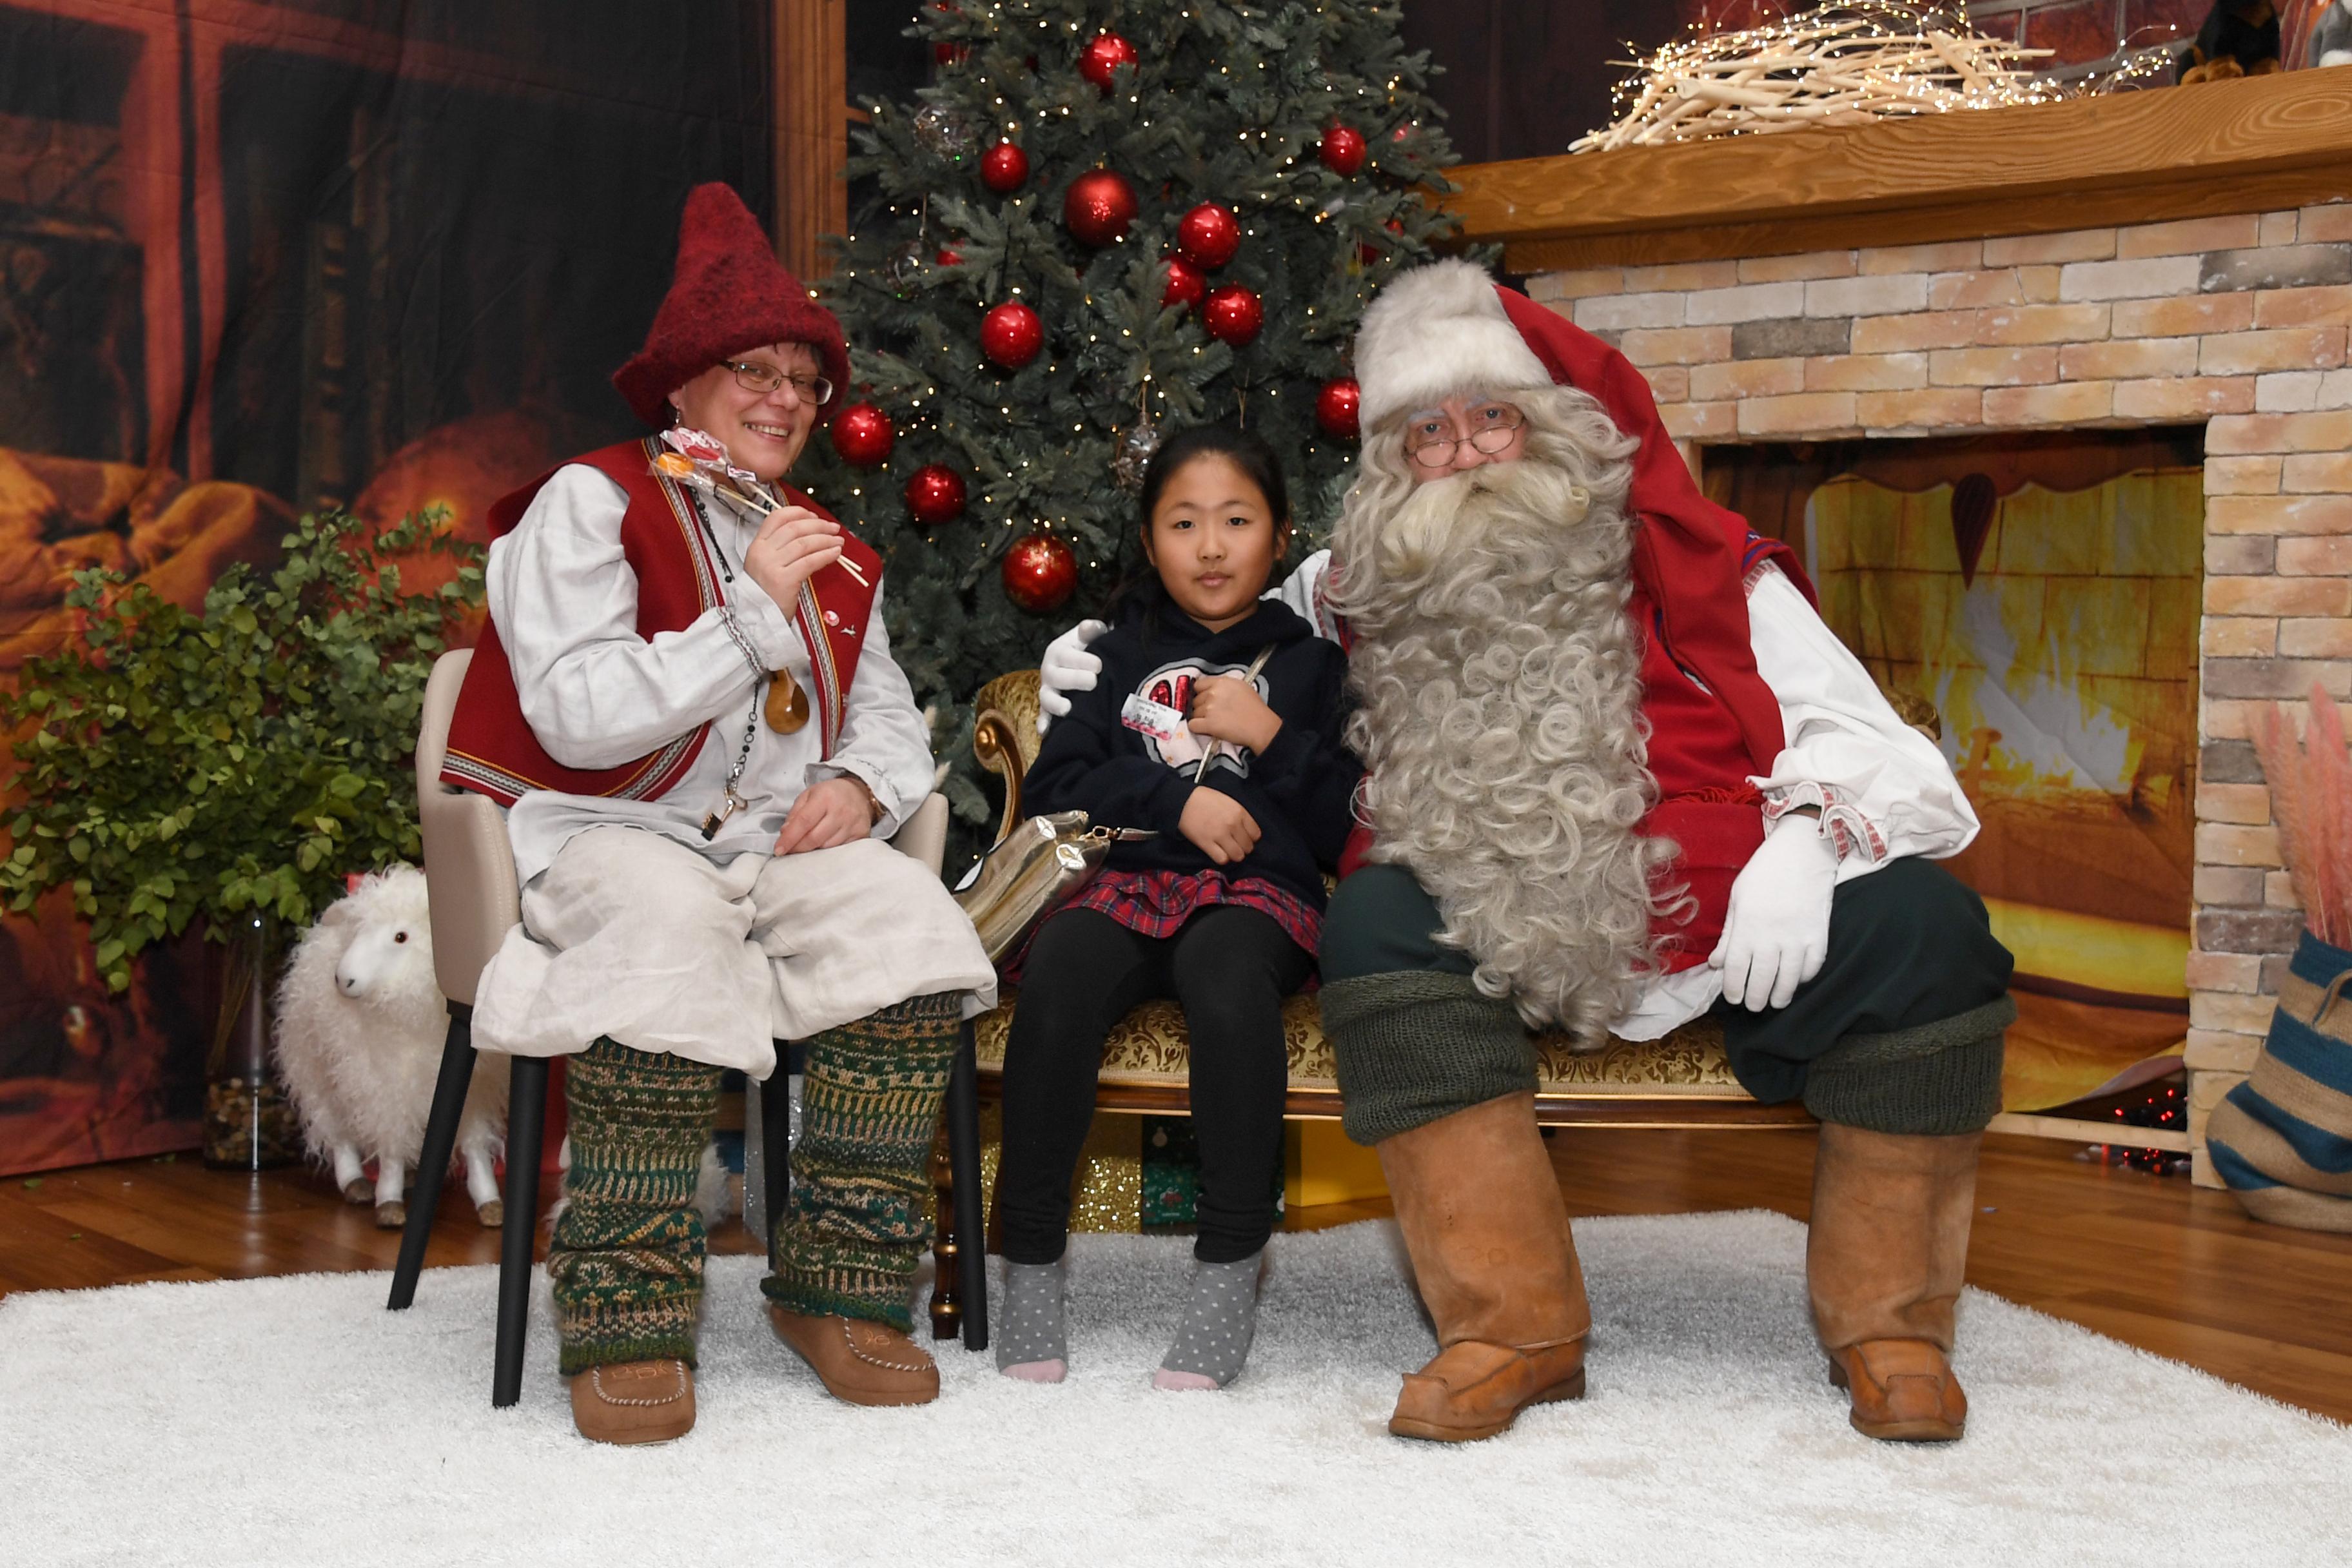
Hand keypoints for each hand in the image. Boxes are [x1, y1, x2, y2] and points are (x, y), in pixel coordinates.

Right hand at [741, 504, 842, 610]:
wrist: (757, 620)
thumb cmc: (766, 593)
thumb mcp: (767, 565)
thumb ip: (782, 548)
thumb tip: (812, 532)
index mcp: (757, 545)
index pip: (777, 517)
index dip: (798, 513)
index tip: (814, 515)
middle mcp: (762, 552)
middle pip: (795, 528)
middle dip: (818, 525)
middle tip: (834, 529)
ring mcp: (771, 566)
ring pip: (804, 543)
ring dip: (826, 540)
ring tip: (839, 542)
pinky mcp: (784, 581)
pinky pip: (810, 561)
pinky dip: (826, 555)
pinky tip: (836, 554)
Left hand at [773, 777, 873, 855]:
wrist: (860, 793)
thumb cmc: (830, 794)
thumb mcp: (809, 795)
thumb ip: (795, 814)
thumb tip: (785, 834)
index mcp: (825, 797)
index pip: (804, 822)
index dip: (789, 838)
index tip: (779, 850)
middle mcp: (841, 811)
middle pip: (814, 838)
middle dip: (798, 848)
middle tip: (789, 851)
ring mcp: (853, 824)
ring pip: (826, 847)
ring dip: (813, 850)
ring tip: (808, 844)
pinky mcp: (861, 835)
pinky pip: (840, 850)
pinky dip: (828, 851)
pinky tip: (823, 845)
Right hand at [1036, 618, 1108, 733]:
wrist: (1087, 663)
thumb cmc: (1090, 648)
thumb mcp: (1091, 635)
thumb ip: (1091, 630)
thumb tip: (1089, 627)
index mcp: (1057, 651)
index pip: (1066, 655)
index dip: (1081, 660)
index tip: (1099, 665)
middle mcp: (1049, 671)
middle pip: (1056, 677)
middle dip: (1074, 680)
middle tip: (1093, 682)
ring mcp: (1048, 690)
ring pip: (1046, 698)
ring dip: (1055, 704)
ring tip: (1068, 709)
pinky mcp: (1049, 708)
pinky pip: (1044, 715)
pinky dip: (1044, 723)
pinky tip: (1045, 732)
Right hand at [1178, 789, 1260, 865]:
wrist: (1183, 801)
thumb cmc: (1205, 800)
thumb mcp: (1228, 802)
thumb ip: (1239, 816)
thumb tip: (1246, 831)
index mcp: (1239, 812)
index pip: (1256, 835)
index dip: (1250, 839)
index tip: (1243, 838)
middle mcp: (1232, 824)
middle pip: (1248, 847)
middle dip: (1242, 848)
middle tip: (1234, 845)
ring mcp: (1220, 834)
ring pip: (1238, 856)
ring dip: (1233, 855)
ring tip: (1227, 850)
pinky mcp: (1207, 843)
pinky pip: (1222, 859)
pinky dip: (1222, 858)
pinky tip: (1217, 852)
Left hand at [1187, 674, 1281, 753]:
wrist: (1261, 726)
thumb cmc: (1256, 709)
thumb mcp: (1242, 687)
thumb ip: (1224, 686)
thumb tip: (1214, 690)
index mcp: (1222, 682)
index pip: (1198, 684)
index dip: (1200, 693)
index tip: (1204, 698)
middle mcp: (1213, 693)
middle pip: (1195, 700)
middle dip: (1202, 707)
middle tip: (1214, 713)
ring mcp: (1209, 708)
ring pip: (1194, 713)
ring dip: (1201, 718)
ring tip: (1215, 722)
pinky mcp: (1208, 724)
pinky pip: (1192, 725)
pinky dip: (1197, 728)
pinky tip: (1207, 729)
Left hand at [1709, 814, 1839, 1010]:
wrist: (1802, 852)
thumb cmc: (1764, 873)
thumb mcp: (1738, 899)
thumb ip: (1729, 935)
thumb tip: (1716, 963)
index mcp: (1747, 926)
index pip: (1736, 969)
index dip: (1734, 989)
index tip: (1734, 999)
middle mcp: (1771, 936)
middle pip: (1762, 980)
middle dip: (1756, 999)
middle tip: (1754, 1007)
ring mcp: (1798, 937)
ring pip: (1789, 979)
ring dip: (1781, 996)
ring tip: (1775, 1002)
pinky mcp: (1819, 934)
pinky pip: (1813, 966)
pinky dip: (1805, 978)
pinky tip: (1797, 981)